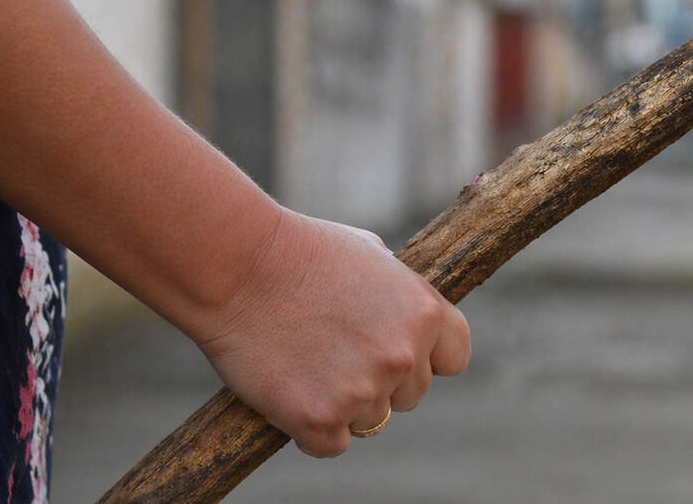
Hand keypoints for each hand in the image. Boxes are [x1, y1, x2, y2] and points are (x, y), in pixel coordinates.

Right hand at [193, 208, 470, 457]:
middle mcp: (403, 356)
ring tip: (306, 362)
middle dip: (381, 381)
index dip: (427, 357)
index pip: (455, 358)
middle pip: (411, 395)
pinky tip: (290, 391)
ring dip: (344, 404)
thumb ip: (401, 293)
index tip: (398, 352)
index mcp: (425, 313)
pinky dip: (311, 428)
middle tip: (335, 351)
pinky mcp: (319, 419)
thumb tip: (412, 316)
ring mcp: (363, 391)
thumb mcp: (372, 255)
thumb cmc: (300, 249)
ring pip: (370, 421)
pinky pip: (331, 444)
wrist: (237, 266)